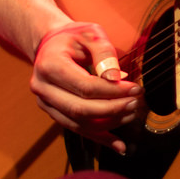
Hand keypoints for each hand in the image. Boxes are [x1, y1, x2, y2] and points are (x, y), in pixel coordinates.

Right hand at [31, 21, 143, 153]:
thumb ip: (103, 52)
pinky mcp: (54, 112)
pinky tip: (119, 145)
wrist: (51, 44)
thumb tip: (115, 79)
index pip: (85, 87)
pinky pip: (78, 130)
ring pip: (79, 124)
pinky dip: (100, 138)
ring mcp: (46, 103)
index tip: (135, 89)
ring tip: (130, 114)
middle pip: (80, 109)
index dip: (113, 91)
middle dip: (112, 109)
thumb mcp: (90, 33)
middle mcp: (43, 88)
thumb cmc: (73, 37)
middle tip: (135, 103)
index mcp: (50, 66)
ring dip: (108, 123)